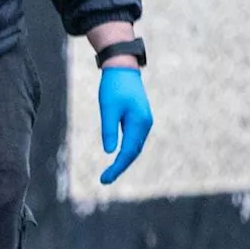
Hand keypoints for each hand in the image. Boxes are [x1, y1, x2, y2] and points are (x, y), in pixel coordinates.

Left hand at [98, 67, 152, 184]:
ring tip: (109, 173)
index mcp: (139, 123)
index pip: (128, 152)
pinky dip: (126, 151)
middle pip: (133, 152)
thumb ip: (109, 130)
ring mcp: (143, 121)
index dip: (117, 167)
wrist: (122, 67)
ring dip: (123, 161)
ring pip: (134, 147)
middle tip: (104, 181)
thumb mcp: (108, 108)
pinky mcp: (139, 118)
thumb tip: (110, 152)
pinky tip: (117, 157)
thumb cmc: (113, 86)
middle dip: (120, 167)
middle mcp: (145, 124)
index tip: (104, 179)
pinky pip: (133, 140)